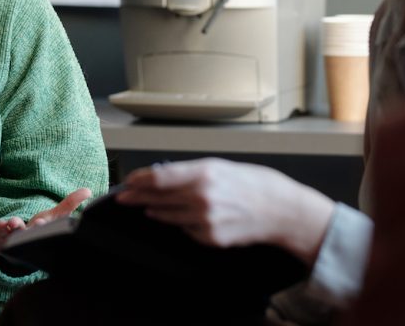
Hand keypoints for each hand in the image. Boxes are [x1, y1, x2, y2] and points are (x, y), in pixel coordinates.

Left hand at [0, 187, 91, 253]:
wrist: (25, 248)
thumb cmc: (41, 229)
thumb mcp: (56, 216)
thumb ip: (71, 203)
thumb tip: (89, 190)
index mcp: (38, 233)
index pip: (40, 230)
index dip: (40, 226)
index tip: (41, 222)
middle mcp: (22, 239)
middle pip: (20, 234)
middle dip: (18, 228)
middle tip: (17, 222)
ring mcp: (7, 241)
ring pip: (3, 236)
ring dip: (1, 228)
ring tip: (2, 222)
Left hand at [116, 158, 333, 264]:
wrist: (280, 209)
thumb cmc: (252, 182)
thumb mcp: (218, 166)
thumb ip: (189, 172)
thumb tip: (161, 177)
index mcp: (203, 174)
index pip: (159, 177)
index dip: (139, 180)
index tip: (128, 182)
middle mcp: (201, 198)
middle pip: (158, 198)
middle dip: (138, 197)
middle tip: (124, 197)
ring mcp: (206, 221)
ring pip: (168, 217)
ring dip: (155, 211)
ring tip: (147, 206)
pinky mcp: (211, 238)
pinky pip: (187, 230)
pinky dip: (183, 223)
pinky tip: (187, 216)